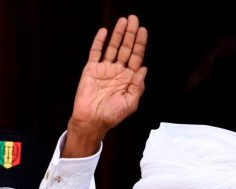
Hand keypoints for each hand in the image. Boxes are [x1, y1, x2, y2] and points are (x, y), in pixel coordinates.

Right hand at [63, 14, 147, 157]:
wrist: (91, 121)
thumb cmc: (112, 115)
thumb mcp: (130, 103)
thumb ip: (138, 86)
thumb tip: (144, 68)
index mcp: (128, 79)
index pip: (136, 57)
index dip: (140, 44)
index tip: (143, 31)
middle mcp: (117, 71)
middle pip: (126, 48)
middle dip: (130, 34)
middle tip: (134, 19)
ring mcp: (104, 69)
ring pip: (112, 47)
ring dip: (118, 34)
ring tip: (122, 21)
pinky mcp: (91, 69)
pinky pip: (96, 52)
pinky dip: (99, 42)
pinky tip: (104, 31)